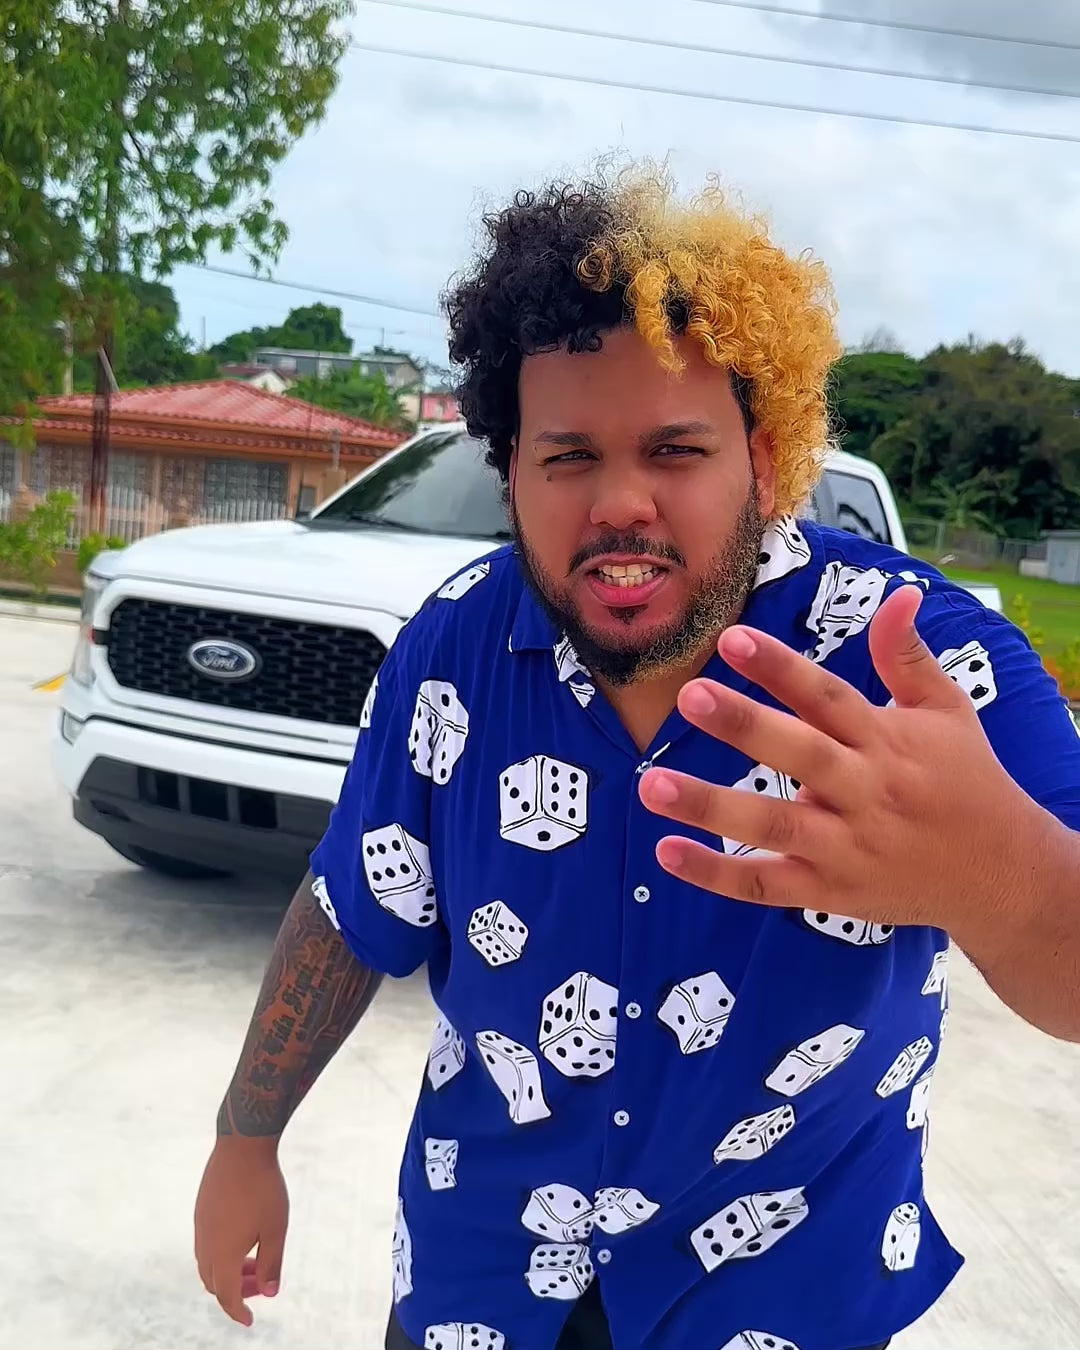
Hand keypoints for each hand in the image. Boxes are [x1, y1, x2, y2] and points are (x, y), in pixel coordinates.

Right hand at [194, 1136, 288, 1326]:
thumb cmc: (264, 1188)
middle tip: (259, 1284)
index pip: (227, 1296)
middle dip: (235, 1291)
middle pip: (214, 1283)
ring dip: (228, 1271)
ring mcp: (200, 1226)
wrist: (242, 1146)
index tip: (250, 1320)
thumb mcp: (276, 1229)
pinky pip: (205, 1244)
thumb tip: (269, 1293)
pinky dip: (221, 1254)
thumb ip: (272, 1264)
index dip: (238, 1311)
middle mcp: (206, 1244)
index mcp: (224, 1254)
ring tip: (253, 1261)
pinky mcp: (201, 1210)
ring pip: (207, 1264)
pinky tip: (242, 1238)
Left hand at [638, 586, 1045, 941]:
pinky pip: (767, 884)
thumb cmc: (967, 781)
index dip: (781, 668)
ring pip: (773, 824)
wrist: (1002, 877)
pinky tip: (667, 852)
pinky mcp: (830, 892)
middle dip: (743, 725)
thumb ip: (908, 656)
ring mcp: (845, 846)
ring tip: (653, 784)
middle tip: (688, 694)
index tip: (732, 638)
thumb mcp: (947, 711)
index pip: (827, 696)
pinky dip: (717, 874)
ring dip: (711, 807)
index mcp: (886, 740)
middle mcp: (864, 791)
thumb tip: (899, 595)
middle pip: (799, 753)